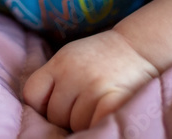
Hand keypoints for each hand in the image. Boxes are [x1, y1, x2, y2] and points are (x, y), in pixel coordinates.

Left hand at [22, 30, 158, 130]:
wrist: (140, 46)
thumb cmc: (103, 57)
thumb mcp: (71, 57)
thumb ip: (54, 79)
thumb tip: (39, 112)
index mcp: (59, 62)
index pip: (31, 94)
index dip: (41, 105)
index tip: (53, 105)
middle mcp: (73, 74)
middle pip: (54, 114)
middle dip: (66, 116)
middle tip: (83, 104)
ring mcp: (93, 87)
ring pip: (75, 124)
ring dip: (84, 122)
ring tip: (97, 105)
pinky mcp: (112, 100)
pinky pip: (94, 125)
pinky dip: (98, 124)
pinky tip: (104, 114)